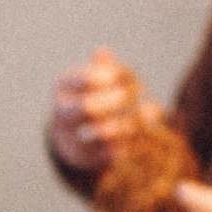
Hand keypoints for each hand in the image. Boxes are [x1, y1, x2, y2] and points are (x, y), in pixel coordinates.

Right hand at [48, 47, 151, 174]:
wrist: (72, 135)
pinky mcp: (91, 159)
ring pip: (103, 134)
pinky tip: (148, 128)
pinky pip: (114, 153)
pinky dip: (135, 139)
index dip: (105, 76)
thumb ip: (102, 66)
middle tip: (136, 91)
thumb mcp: (93, 76)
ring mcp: (75, 140)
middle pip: (88, 108)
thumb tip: (101, 52)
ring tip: (149, 110)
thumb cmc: (90, 94)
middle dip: (117, 99)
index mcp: (62, 88)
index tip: (119, 75)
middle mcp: (63, 116)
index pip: (81, 79)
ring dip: (131, 121)